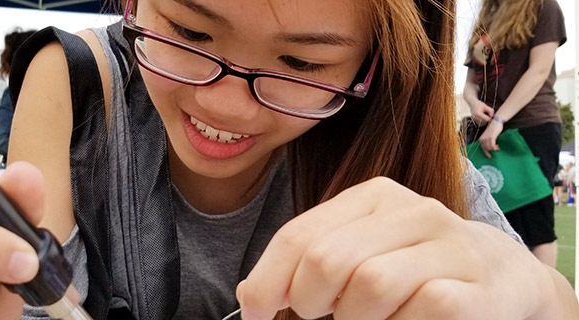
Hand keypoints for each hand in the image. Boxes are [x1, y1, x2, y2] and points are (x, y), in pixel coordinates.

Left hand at [237, 177, 553, 319]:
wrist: (504, 279)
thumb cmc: (417, 270)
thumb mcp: (362, 253)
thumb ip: (311, 264)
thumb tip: (253, 298)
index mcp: (372, 198)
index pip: (300, 236)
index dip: (268, 281)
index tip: (257, 311)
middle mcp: (411, 211)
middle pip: (327, 260)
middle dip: (307, 302)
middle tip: (317, 317)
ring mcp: (448, 245)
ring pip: (370, 285)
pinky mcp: (476, 287)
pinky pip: (421, 309)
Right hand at [468, 100, 493, 125]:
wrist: (472, 104)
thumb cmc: (479, 104)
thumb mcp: (486, 106)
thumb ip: (490, 111)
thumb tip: (492, 116)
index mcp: (478, 114)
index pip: (487, 119)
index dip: (490, 118)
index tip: (490, 115)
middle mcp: (475, 117)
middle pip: (485, 122)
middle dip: (487, 119)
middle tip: (488, 115)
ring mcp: (474, 119)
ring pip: (482, 123)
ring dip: (485, 121)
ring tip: (485, 116)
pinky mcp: (474, 120)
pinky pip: (480, 123)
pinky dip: (482, 121)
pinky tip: (483, 117)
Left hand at [478, 120, 502, 157]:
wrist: (496, 122)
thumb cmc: (493, 129)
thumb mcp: (488, 135)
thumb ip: (488, 140)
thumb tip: (490, 147)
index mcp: (481, 139)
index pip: (482, 148)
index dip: (486, 152)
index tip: (489, 156)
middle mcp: (482, 139)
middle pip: (486, 149)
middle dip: (491, 151)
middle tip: (497, 149)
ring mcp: (486, 138)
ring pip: (489, 148)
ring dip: (494, 149)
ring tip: (498, 147)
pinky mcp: (491, 137)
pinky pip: (492, 146)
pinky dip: (495, 148)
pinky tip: (498, 146)